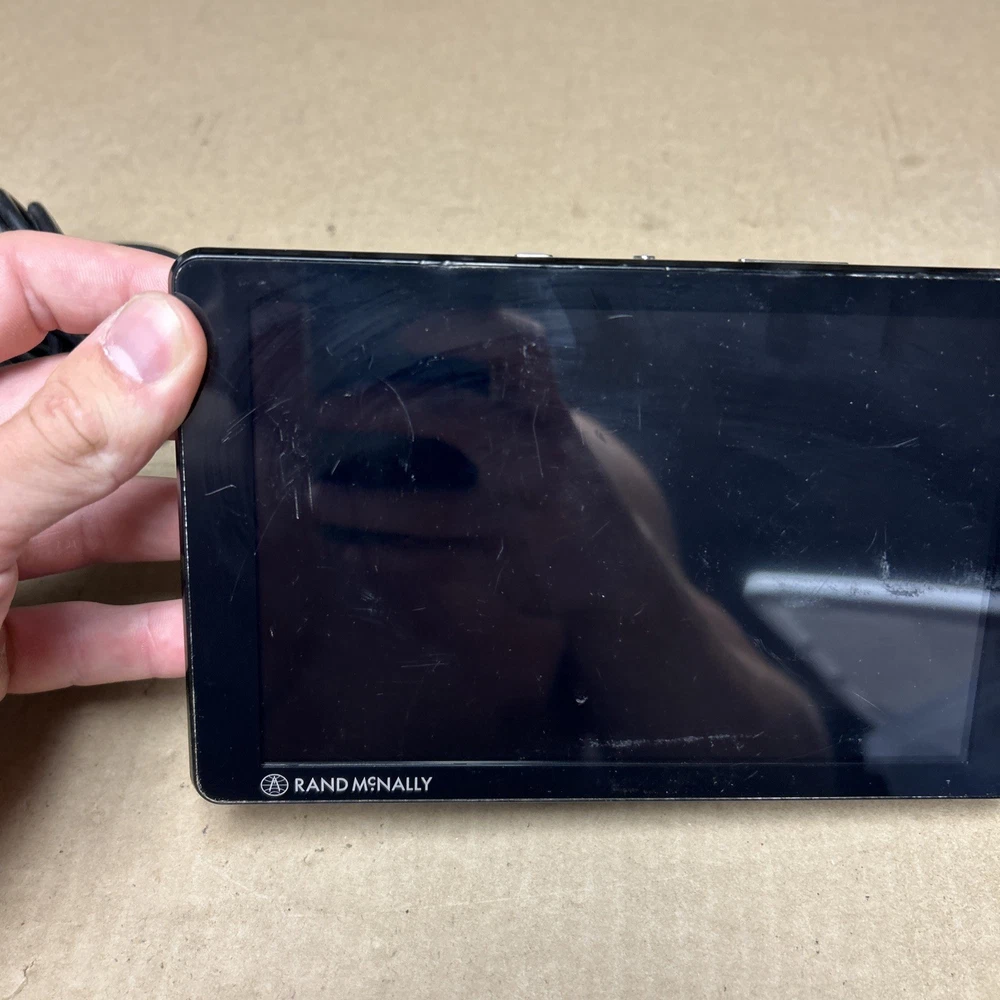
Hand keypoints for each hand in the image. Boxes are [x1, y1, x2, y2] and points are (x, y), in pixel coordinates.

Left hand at [0, 232, 205, 699]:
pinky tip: (189, 631)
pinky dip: (137, 631)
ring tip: (230, 534)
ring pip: (84, 519)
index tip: (192, 310)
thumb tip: (160, 345)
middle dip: (162, 423)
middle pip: (73, 412)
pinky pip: (76, 619)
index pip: (13, 291)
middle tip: (233, 425)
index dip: (107, 284)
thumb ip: (58, 434)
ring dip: (164, 534)